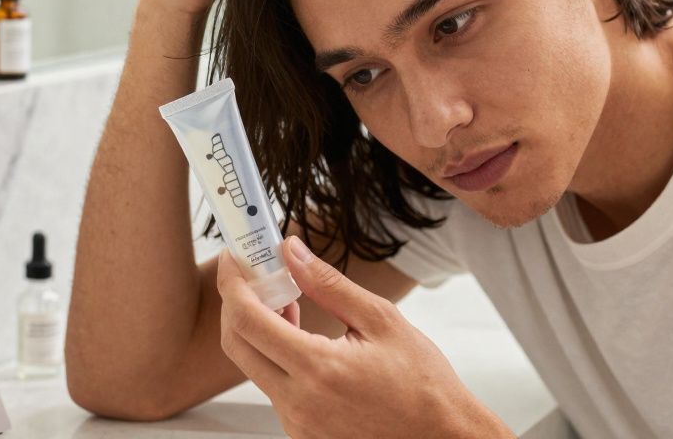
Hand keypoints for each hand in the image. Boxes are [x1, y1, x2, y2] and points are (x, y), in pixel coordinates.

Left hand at [216, 236, 512, 438]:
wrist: (440, 435)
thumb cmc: (421, 382)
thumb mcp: (380, 320)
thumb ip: (328, 284)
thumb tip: (292, 252)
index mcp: (317, 369)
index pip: (248, 319)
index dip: (233, 283)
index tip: (235, 259)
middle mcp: (298, 402)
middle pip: (236, 344)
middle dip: (236, 303)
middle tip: (252, 274)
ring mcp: (297, 423)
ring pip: (253, 366)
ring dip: (258, 330)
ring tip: (286, 301)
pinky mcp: (301, 433)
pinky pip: (272, 387)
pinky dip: (275, 356)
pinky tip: (299, 337)